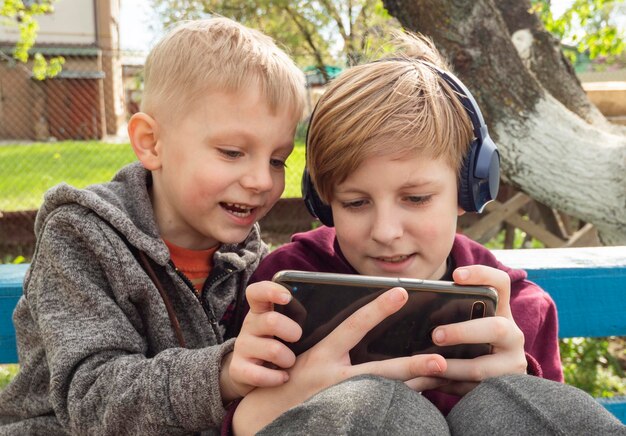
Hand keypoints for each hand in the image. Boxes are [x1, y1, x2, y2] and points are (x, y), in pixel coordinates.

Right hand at [220, 281, 301, 401]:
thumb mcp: (283, 326)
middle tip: (298, 338)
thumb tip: (338, 311)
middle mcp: (250, 326)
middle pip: (270, 320)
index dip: (271, 291)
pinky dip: (276, 378)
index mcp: (261, 310)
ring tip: (291, 362)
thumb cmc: (277, 343)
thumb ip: (299, 316)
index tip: (287, 297)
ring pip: (272, 350)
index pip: (257, 292)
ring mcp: (242, 347)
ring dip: (287, 358)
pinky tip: (283, 377)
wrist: (248, 372)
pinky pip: (259, 375)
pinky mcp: (238, 369)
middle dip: (291, 330)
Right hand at [233, 287, 447, 433]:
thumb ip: (329, 342)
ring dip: (412, 388)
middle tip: (439, 360)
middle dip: (412, 366)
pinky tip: (417, 401)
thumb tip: (357, 328)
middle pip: (380, 371)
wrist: (261, 418)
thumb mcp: (304, 356)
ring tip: (438, 379)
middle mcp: (332, 379)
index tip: (402, 292)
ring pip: (383, 395)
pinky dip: (396, 407)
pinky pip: (376, 414)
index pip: (354, 326)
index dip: (378, 308)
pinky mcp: (340, 420)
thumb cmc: (284, 380)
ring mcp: (337, 402)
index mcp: (322, 355)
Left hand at [431, 265, 526, 395]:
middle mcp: (512, 335)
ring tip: (426, 366)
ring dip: (450, 367)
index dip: (482, 275)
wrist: (500, 383)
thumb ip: (446, 314)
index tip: (456, 275)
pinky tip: (427, 382)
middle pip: (496, 327)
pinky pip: (472, 390)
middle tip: (436, 335)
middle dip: (463, 331)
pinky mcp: (501, 389)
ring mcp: (511, 364)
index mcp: (500, 311)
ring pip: (481, 367)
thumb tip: (403, 302)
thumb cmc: (471, 342)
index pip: (500, 284)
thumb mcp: (465, 324)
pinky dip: (447, 386)